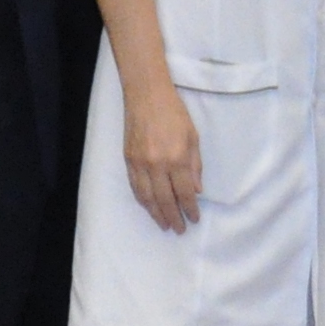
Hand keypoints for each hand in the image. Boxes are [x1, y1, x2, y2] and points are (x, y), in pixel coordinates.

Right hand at [121, 78, 202, 233]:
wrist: (146, 95)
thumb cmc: (174, 113)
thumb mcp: (193, 137)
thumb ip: (195, 166)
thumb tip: (196, 191)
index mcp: (177, 158)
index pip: (184, 192)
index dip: (190, 209)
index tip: (194, 219)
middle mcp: (157, 164)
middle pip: (165, 199)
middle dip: (173, 217)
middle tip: (179, 229)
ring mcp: (140, 163)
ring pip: (147, 197)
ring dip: (156, 214)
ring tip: (164, 225)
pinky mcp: (128, 160)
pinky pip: (135, 187)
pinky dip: (142, 200)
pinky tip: (149, 207)